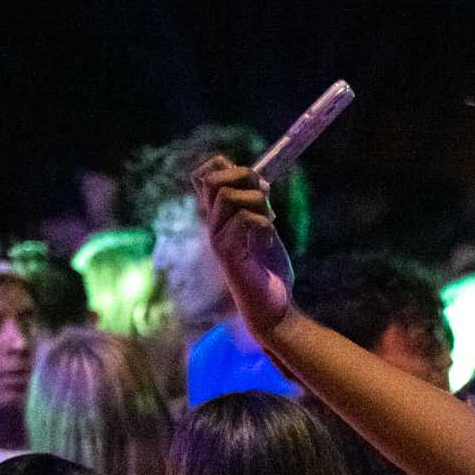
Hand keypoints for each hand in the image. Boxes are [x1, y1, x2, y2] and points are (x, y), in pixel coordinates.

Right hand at [192, 157, 293, 338]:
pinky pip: (244, 219)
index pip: (202, 176)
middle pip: (211, 179)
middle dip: (243, 176)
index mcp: (219, 217)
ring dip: (258, 202)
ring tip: (270, 223)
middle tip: (265, 198)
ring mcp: (218, 239)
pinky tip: (268, 243)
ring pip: (229, 195)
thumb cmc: (268, 271)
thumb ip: (257, 206)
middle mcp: (212, 225)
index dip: (224, 167)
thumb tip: (259, 179)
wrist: (273, 307)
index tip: (253, 182)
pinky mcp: (229, 255)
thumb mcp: (264, 229)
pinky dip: (263, 224)